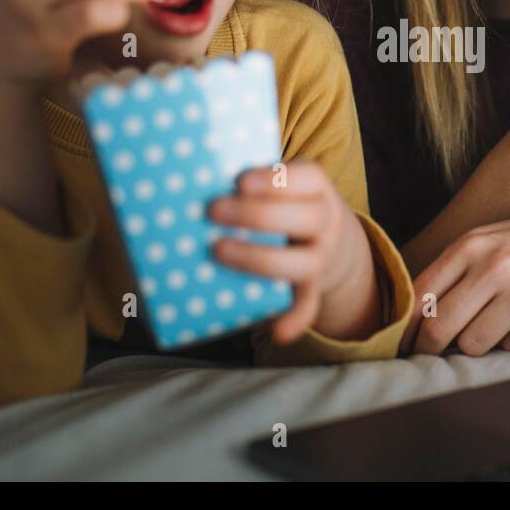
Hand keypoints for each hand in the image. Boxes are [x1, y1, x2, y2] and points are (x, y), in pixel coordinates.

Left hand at [210, 160, 373, 344]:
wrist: (325, 237)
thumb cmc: (283, 202)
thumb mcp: (277, 184)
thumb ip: (245, 183)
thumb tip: (183, 181)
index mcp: (315, 189)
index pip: (308, 177)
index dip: (276, 180)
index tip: (241, 181)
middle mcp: (324, 222)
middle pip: (307, 218)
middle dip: (259, 216)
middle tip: (213, 211)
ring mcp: (321, 257)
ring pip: (306, 263)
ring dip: (262, 259)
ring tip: (219, 251)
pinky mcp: (312, 287)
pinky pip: (308, 305)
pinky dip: (295, 319)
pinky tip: (279, 332)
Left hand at [401, 189, 509, 355]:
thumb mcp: (493, 238)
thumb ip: (456, 271)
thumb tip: (416, 320)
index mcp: (473, 245)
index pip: (420, 296)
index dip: (407, 328)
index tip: (406, 342)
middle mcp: (496, 267)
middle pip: (440, 329)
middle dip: (434, 347)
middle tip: (438, 352)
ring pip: (476, 344)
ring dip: (482, 343)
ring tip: (499, 322)